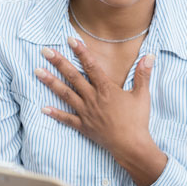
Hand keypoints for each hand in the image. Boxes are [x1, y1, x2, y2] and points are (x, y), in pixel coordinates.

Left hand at [35, 37, 166, 185]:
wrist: (131, 146)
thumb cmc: (137, 120)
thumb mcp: (142, 95)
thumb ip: (143, 74)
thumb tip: (149, 55)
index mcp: (107, 89)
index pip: (91, 66)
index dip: (81, 51)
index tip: (70, 39)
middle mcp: (93, 99)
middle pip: (73, 77)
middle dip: (59, 62)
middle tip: (45, 51)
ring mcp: (86, 112)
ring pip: (65, 94)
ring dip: (51, 82)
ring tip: (37, 71)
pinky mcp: (83, 126)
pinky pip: (66, 119)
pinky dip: (55, 113)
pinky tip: (43, 107)